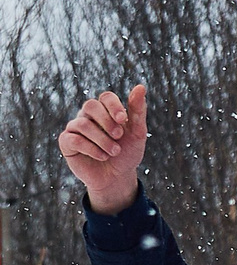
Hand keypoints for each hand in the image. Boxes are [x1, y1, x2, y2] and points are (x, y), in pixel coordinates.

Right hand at [57, 83, 148, 214]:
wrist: (116, 177)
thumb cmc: (127, 153)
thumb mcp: (137, 133)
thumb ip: (137, 111)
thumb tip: (140, 86)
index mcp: (106, 111)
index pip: (106, 97)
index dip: (113, 106)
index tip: (123, 119)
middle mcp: (88, 116)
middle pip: (90, 105)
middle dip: (106, 121)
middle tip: (119, 136)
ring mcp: (75, 128)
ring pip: (83, 124)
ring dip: (102, 140)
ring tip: (114, 152)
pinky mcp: (66, 142)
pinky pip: (73, 139)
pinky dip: (92, 149)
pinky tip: (102, 157)